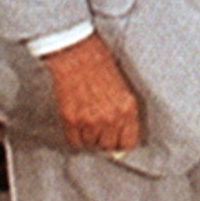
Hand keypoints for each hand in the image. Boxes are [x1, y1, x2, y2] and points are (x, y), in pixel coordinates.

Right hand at [40, 33, 140, 152]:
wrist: (77, 54)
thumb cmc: (101, 65)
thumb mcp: (123, 88)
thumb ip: (124, 113)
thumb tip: (120, 137)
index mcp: (128, 107)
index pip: (128, 142)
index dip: (122, 143)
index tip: (117, 141)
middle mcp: (111, 117)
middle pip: (108, 146)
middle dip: (104, 140)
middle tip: (100, 128)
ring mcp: (90, 120)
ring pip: (90, 145)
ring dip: (89, 137)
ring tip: (87, 121)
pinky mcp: (71, 119)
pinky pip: (74, 141)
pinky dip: (75, 136)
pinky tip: (77, 123)